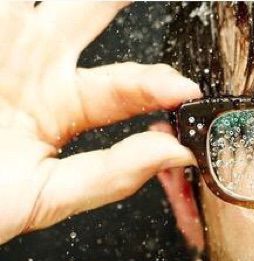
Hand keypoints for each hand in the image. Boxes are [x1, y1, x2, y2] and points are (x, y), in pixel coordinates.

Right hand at [0, 2, 200, 244]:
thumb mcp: (46, 196)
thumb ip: (111, 174)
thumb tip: (175, 155)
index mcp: (60, 105)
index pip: (122, 86)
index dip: (154, 84)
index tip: (184, 89)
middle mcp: (30, 64)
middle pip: (83, 13)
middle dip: (111, 0)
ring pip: (37, 4)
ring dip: (76, 1)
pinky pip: (6, 12)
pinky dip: (14, 10)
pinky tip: (20, 9)